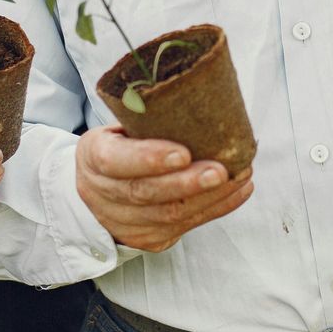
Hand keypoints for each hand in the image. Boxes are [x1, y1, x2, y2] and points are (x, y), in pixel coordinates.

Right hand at [74, 126, 253, 252]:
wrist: (95, 191)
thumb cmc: (118, 147)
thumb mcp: (117, 127)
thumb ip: (145, 119)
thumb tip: (197, 93)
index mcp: (93, 157)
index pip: (116, 161)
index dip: (149, 159)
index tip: (183, 153)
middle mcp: (103, 194)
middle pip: (146, 193)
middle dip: (187, 183)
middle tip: (220, 170)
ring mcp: (124, 222)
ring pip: (170, 214)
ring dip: (211, 197)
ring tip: (240, 175)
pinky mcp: (149, 238)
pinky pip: (186, 226)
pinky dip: (217, 207)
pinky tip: (239, 190)